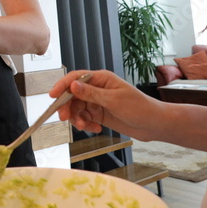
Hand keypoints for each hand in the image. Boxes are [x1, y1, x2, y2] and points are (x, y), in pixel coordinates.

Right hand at [50, 69, 164, 138]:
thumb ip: (91, 94)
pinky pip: (85, 118)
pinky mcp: (100, 114)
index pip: (76, 78)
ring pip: (78, 108)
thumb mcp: (113, 100)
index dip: (62, 86)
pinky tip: (95, 129)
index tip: (53, 96)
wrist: (153, 124)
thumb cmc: (139, 107)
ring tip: (85, 127)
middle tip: (65, 119)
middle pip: (73, 95)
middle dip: (68, 107)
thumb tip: (72, 85)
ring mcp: (98, 102)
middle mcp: (98, 88)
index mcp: (101, 79)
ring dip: (77, 118)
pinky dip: (86, 124)